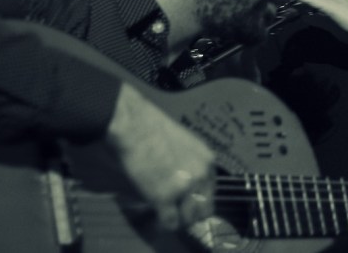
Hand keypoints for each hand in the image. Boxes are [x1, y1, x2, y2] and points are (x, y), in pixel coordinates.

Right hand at [106, 84, 215, 230]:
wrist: (136, 125)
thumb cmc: (154, 128)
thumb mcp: (186, 143)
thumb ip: (192, 163)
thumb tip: (187, 181)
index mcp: (208, 161)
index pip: (211, 193)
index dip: (197, 200)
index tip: (187, 203)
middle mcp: (201, 176)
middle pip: (204, 210)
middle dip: (191, 213)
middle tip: (177, 211)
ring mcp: (184, 188)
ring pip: (189, 219)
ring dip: (178, 218)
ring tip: (166, 213)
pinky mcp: (164, 197)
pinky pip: (170, 222)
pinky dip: (163, 222)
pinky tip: (156, 215)